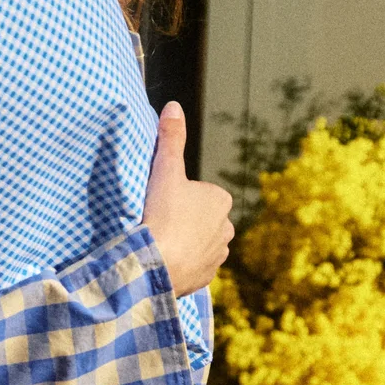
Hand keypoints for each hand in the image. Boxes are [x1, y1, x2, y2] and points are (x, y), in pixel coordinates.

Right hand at [143, 103, 233, 295]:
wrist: (157, 264)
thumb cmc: (162, 214)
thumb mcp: (165, 170)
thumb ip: (171, 138)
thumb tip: (173, 106)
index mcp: (221, 200)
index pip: (197, 193)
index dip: (176, 196)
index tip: (161, 204)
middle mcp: (227, 228)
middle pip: (199, 219)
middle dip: (183, 221)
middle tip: (159, 223)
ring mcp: (219, 255)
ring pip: (198, 243)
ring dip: (183, 243)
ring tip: (162, 243)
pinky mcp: (207, 278)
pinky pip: (194, 266)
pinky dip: (182, 264)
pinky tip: (166, 261)